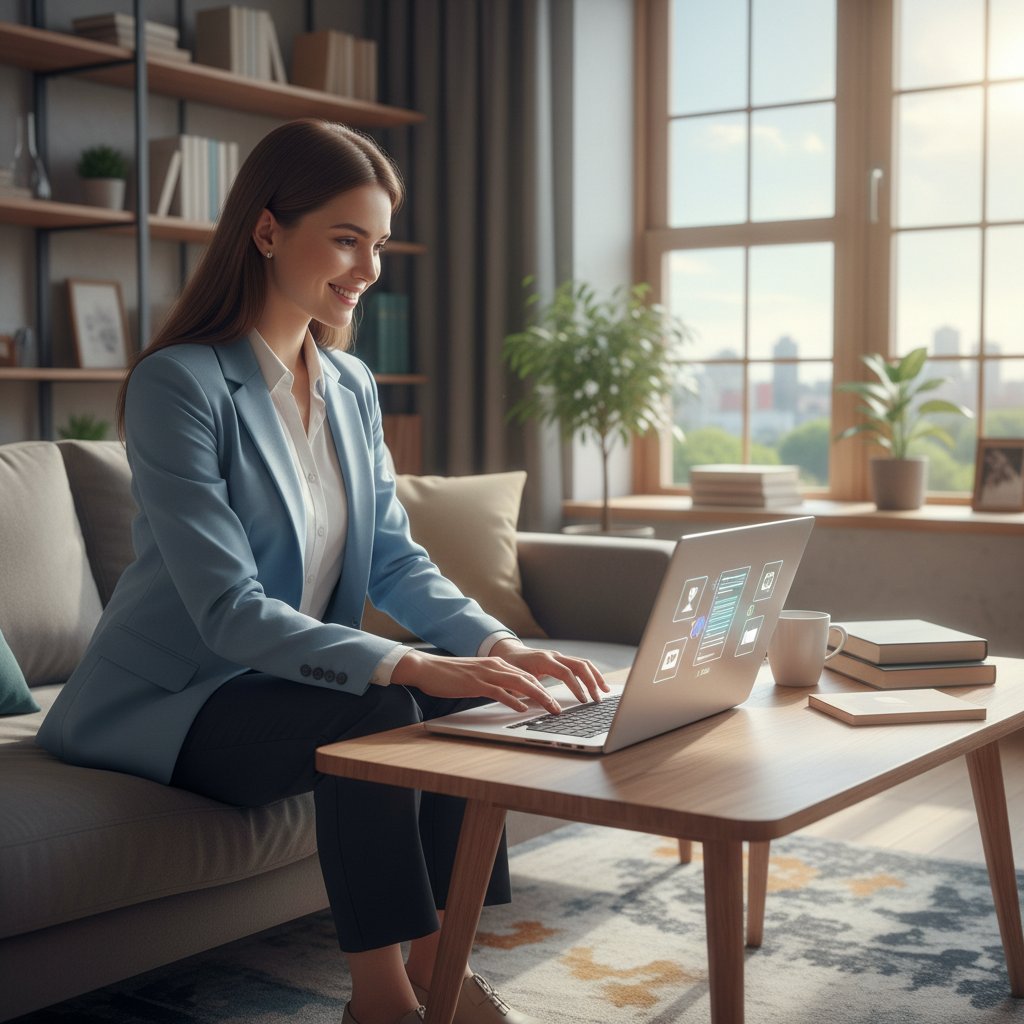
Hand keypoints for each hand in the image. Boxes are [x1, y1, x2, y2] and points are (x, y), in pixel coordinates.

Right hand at [391, 647, 565, 713]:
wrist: (428, 668)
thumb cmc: (452, 676)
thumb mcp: (479, 678)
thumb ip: (496, 685)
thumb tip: (514, 697)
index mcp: (498, 665)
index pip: (527, 676)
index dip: (545, 688)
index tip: (557, 700)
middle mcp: (496, 666)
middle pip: (529, 679)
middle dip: (548, 694)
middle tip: (560, 708)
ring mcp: (486, 674)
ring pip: (520, 684)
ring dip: (539, 697)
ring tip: (551, 709)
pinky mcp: (476, 683)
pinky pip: (500, 692)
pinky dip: (514, 700)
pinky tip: (523, 708)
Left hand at [489, 638, 609, 705]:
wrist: (508, 652)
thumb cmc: (511, 667)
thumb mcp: (516, 681)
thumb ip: (531, 692)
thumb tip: (549, 708)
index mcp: (544, 660)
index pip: (565, 672)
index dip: (576, 687)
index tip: (583, 701)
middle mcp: (554, 655)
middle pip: (580, 665)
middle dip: (591, 682)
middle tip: (597, 699)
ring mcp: (559, 656)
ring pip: (583, 663)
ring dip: (595, 677)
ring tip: (605, 691)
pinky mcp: (562, 660)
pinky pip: (580, 665)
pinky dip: (591, 674)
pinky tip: (598, 684)